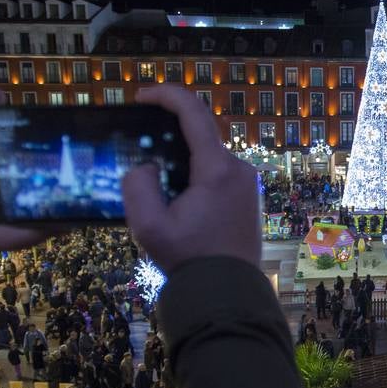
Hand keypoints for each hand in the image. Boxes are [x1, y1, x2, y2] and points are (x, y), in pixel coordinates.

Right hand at [122, 85, 260, 270]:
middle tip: (140, 140)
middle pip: (202, 132)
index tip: (142, 96)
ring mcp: (246, 182)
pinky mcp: (247, 196)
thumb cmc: (188, 260)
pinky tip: (176, 194)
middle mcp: (238, 169)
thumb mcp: (147, 226)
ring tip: (156, 178)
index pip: (193, 113)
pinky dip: (196, 172)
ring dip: (182, 157)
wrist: (225, 292)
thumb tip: (148, 167)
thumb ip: (138, 185)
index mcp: (217, 170)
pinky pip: (218, 172)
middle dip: (170, 130)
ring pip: (209, 154)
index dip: (166, 95)